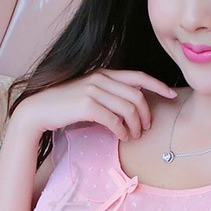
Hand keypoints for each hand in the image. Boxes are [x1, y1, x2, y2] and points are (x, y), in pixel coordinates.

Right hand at [15, 70, 177, 139]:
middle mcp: (101, 79)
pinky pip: (114, 120)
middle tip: (145, 128)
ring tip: (134, 135)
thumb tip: (133, 104)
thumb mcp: (91, 93)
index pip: (138, 77)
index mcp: (105, 73)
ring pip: (128, 109)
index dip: (158, 85)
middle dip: (146, 115)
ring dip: (135, 126)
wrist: (39, 109)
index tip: (171, 95)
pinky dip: (122, 131)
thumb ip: (110, 93)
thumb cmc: (67, 105)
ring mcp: (93, 91)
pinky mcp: (86, 105)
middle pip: (136, 97)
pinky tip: (123, 137)